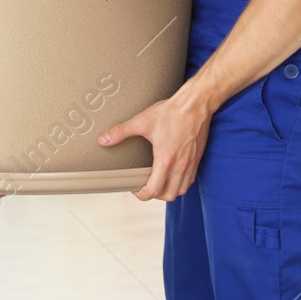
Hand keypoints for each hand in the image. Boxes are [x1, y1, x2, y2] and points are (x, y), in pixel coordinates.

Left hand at [98, 88, 212, 201]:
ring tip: (159, 183)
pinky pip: (190, 180)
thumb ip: (121, 132)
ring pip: (181, 190)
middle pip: (169, 195)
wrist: (195, 104)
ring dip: (169, 191)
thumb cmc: (172, 112)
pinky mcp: (197, 158)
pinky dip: (181, 183)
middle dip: (155, 195)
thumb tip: (104, 139)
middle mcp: (180, 166)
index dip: (142, 194)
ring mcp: (190, 163)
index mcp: (165, 160)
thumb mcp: (143, 121)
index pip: (154, 191)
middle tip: (146, 186)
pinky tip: (173, 174)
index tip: (136, 188)